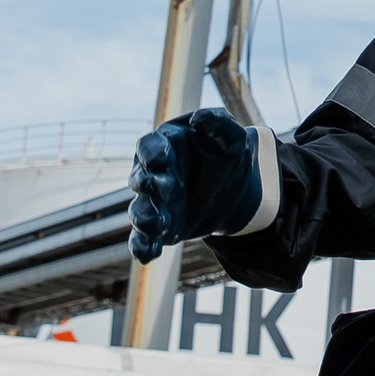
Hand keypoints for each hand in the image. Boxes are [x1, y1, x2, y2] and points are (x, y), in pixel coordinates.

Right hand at [128, 108, 261, 262]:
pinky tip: (146, 256)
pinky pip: (144, 238)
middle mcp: (153, 174)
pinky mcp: (161, 226)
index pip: (149, 145)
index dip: (152, 152)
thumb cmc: (225, 152)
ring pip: (139, 211)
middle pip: (140, 178)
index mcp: (165, 145)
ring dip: (145, 218)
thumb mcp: (232, 137)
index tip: (161, 159)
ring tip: (157, 225)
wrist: (235, 186)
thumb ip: (219, 124)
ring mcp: (155, 202)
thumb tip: (201, 119)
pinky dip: (142, 247)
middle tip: (160, 189)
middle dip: (147, 185)